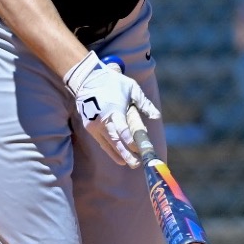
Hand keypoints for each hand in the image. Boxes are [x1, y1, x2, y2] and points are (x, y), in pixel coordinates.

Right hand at [64, 52, 160, 166]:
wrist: (87, 80)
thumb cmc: (113, 83)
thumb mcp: (132, 88)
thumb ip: (144, 104)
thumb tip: (156, 117)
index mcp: (114, 111)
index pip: (123, 131)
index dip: (131, 142)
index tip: (140, 150)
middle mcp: (103, 120)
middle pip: (116, 142)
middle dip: (127, 154)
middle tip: (137, 164)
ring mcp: (95, 125)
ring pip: (108, 144)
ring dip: (119, 154)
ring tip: (129, 163)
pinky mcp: (90, 128)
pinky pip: (102, 142)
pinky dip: (110, 150)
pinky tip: (118, 157)